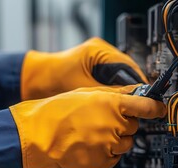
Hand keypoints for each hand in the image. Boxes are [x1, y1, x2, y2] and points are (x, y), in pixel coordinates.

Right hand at [10, 85, 165, 167]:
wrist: (36, 135)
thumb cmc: (56, 111)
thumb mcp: (85, 93)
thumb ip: (113, 94)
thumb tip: (132, 94)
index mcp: (110, 104)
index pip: (144, 106)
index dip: (155, 107)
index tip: (160, 109)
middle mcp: (113, 126)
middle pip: (132, 127)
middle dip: (122, 124)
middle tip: (102, 120)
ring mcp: (107, 146)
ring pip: (124, 144)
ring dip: (114, 140)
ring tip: (93, 134)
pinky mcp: (100, 163)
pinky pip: (113, 158)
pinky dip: (105, 153)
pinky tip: (89, 145)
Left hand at [21, 37, 147, 99]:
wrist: (33, 81)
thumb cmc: (51, 78)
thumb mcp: (82, 87)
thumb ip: (105, 92)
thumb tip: (126, 102)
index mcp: (99, 51)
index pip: (128, 66)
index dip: (137, 84)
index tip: (144, 99)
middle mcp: (100, 54)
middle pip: (126, 73)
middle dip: (130, 90)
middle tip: (136, 106)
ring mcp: (96, 63)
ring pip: (118, 79)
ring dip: (121, 93)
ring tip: (127, 107)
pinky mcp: (92, 72)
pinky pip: (108, 83)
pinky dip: (112, 93)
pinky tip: (114, 105)